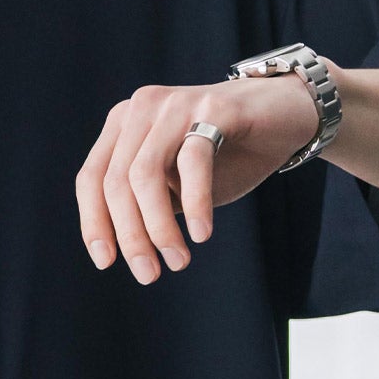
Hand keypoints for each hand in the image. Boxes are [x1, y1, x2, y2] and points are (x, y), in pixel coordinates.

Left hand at [75, 71, 318, 281]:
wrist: (287, 114)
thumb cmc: (227, 154)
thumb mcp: (178, 184)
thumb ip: (148, 205)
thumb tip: (123, 248)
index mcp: (123, 123)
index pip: (91, 177)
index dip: (94, 222)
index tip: (105, 262)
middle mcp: (142, 108)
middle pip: (116, 181)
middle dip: (130, 234)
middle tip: (148, 274)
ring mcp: (175, 104)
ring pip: (146, 174)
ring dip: (158, 226)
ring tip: (178, 260)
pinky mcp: (214, 107)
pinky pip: (193, 160)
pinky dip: (195, 202)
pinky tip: (201, 233)